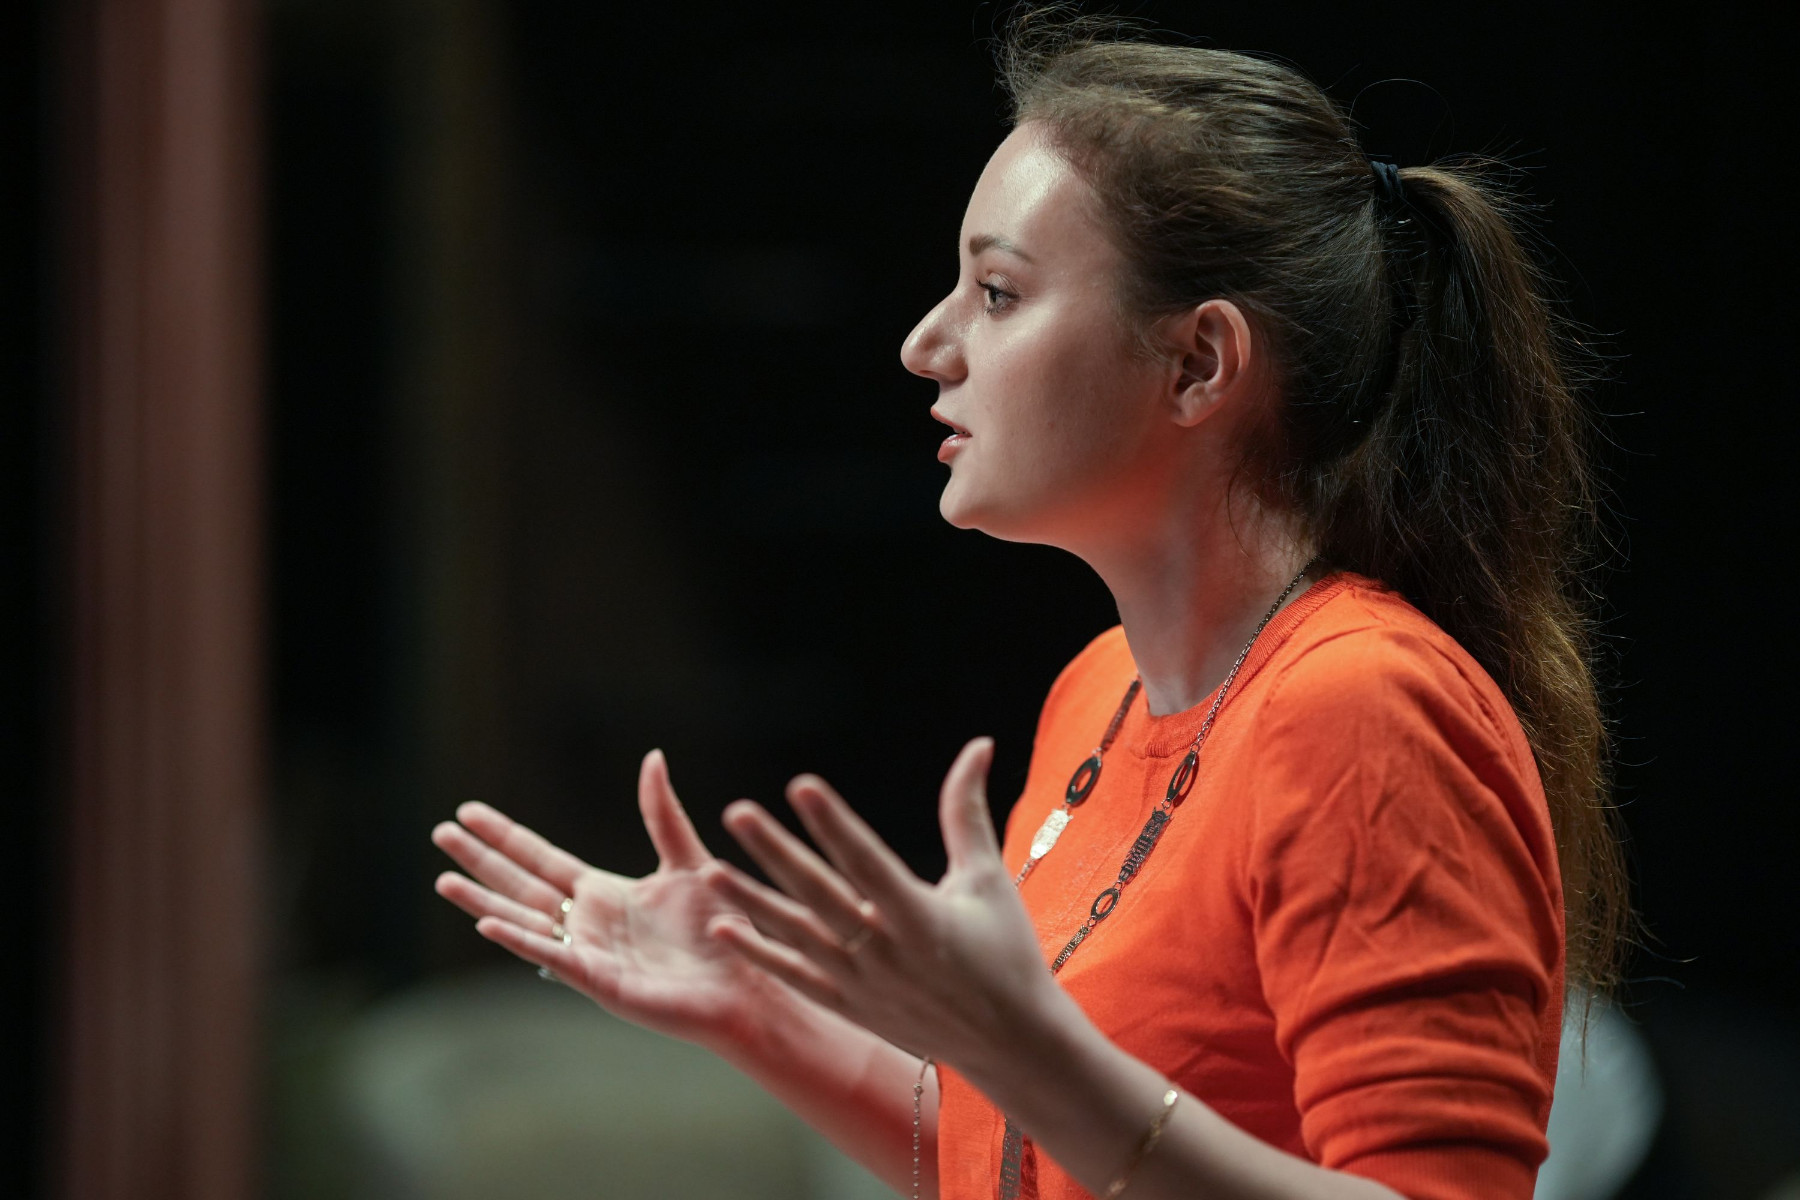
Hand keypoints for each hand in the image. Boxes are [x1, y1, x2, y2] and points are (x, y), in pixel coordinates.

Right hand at [431, 749, 807, 1051]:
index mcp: (604, 893)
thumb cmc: (722, 929)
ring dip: (482, 900)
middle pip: (520, 884)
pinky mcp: (597, 980)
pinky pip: (550, 956)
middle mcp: (586, 922)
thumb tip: (653, 757)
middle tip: (439, 832)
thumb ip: (662, 814)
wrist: (744, 983)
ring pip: (522, 920)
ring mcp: (586, 952)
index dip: (506, 836)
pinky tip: (486, 924)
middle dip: (480, 860)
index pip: (542, 859)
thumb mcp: (687, 860)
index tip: (469, 812)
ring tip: (442, 880)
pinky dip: (519, 939)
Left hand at [700, 737, 1060, 1070]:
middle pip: (819, 893)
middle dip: (775, 851)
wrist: (1009, 1044)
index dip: (835, 822)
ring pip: (795, 935)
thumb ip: (967, 812)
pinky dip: (760, 954)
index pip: (867, 860)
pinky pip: (795, 977)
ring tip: (709, 871)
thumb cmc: (1005, 952)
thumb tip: (978, 745)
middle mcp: (885, 951)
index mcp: (921, 916)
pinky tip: (722, 928)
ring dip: (751, 901)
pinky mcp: (850, 1006)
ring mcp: (862, 983)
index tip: (803, 785)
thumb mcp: (987, 879)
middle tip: (736, 813)